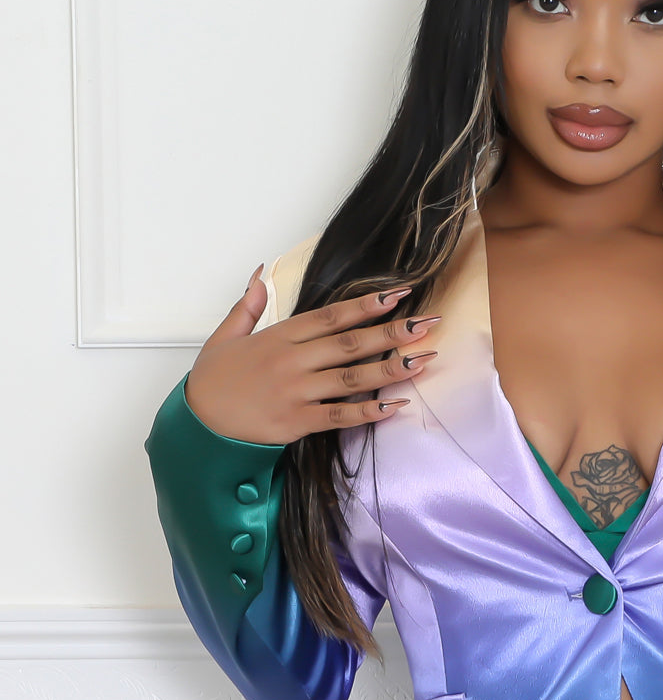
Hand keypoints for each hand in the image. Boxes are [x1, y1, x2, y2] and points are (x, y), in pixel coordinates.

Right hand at [184, 266, 440, 443]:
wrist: (198, 425)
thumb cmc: (212, 382)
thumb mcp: (225, 336)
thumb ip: (247, 306)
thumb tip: (259, 274)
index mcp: (279, 337)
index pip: (330, 316)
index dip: (366, 305)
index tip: (398, 295)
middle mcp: (292, 362)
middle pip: (349, 343)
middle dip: (392, 332)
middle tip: (428, 324)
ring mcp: (296, 392)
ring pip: (351, 378)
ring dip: (390, 368)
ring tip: (423, 359)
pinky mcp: (297, 422)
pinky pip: (339, 415)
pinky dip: (368, 411)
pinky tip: (395, 405)